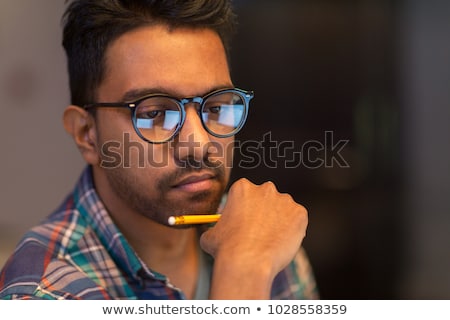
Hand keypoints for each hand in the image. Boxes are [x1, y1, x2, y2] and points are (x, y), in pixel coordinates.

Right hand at [200, 178, 307, 298]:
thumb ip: (216, 229)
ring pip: (283, 209)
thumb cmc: (226, 249)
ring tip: (270, 241)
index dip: (245, 209)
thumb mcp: (211, 235)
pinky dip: (292, 230)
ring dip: (279, 221)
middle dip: (264, 212)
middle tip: (259, 232)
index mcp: (242, 187)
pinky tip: (282, 243)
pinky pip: (297, 221)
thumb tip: (214, 234)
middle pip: (266, 198)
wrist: (247, 262)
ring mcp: (285, 200)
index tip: (245, 222)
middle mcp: (265, 189)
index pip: (246, 194)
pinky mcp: (300, 213)